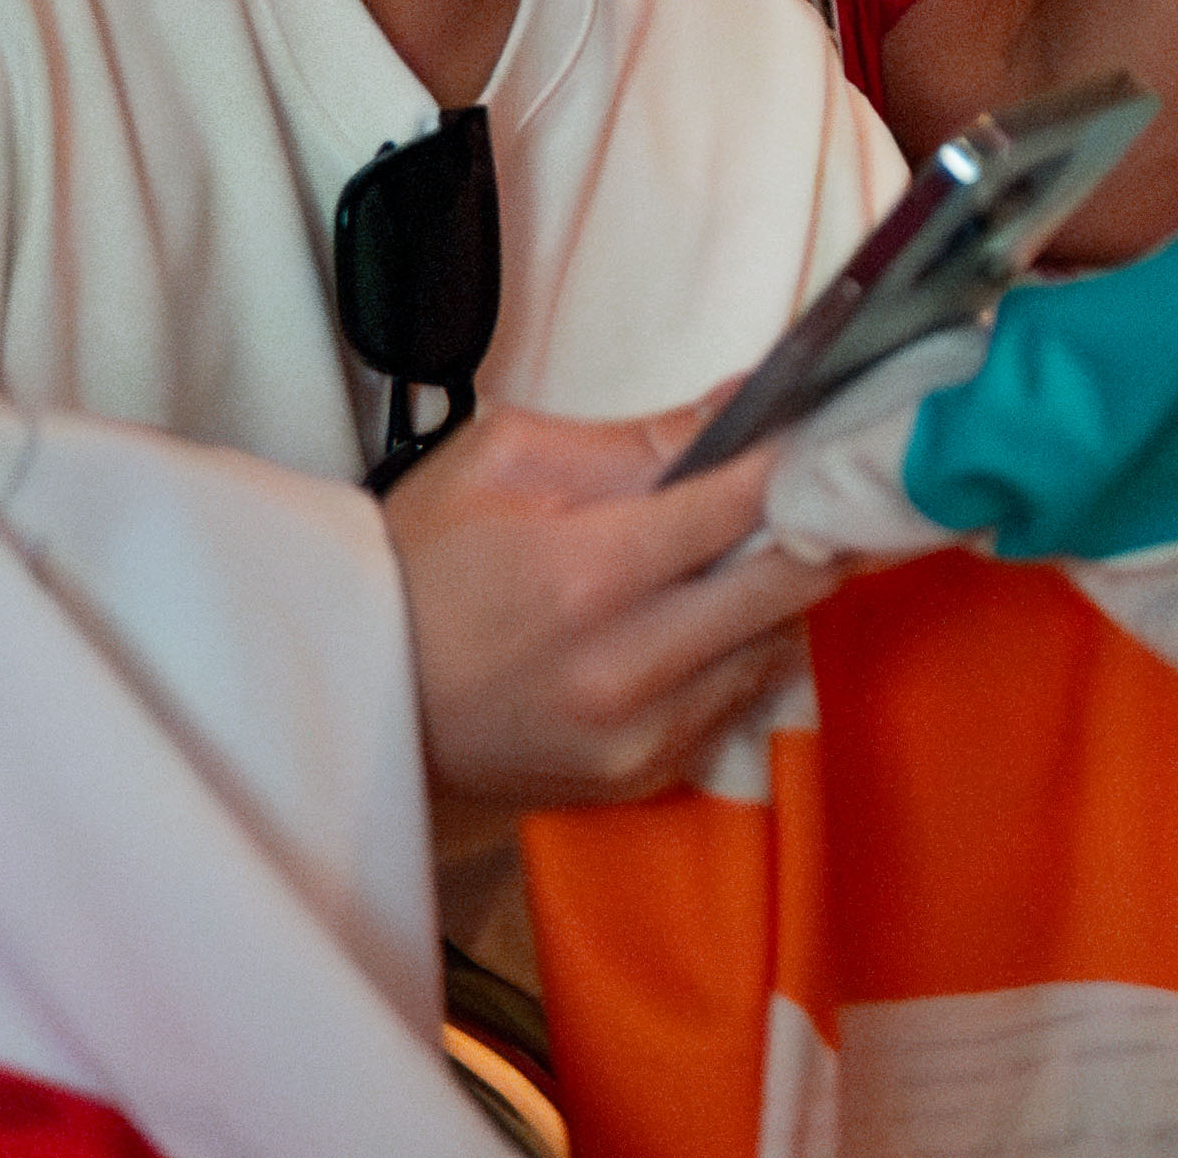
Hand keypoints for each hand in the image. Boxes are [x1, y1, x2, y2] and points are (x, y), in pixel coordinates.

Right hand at [387, 397, 842, 828]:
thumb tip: (755, 400)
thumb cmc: (417, 560)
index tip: (836, 434)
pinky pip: (734, 704)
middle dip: (816, 528)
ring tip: (740, 557)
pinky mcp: (635, 777)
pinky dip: (736, 657)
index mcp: (589, 574)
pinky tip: (696, 624)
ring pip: (775, 646)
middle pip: (791, 585)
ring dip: (776, 597)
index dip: (804, 462)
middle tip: (823, 490)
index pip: (750, 507)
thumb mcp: (506, 462)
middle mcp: (626, 667)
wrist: (340, 688)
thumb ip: (641, 439)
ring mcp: (635, 734)